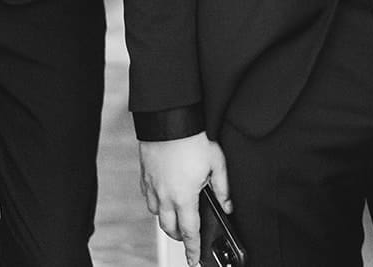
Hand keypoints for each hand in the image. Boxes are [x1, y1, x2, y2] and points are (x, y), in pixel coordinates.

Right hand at [138, 133, 230, 266]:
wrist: (168, 119)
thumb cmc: (193, 139)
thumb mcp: (217, 163)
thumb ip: (223, 188)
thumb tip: (228, 205)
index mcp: (184, 197)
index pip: (190, 232)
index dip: (193, 249)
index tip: (194, 260)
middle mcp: (165, 196)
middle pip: (169, 228)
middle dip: (179, 236)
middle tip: (188, 236)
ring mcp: (152, 186)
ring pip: (157, 214)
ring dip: (167, 219)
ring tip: (177, 215)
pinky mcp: (144, 175)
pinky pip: (148, 198)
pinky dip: (156, 203)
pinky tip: (163, 196)